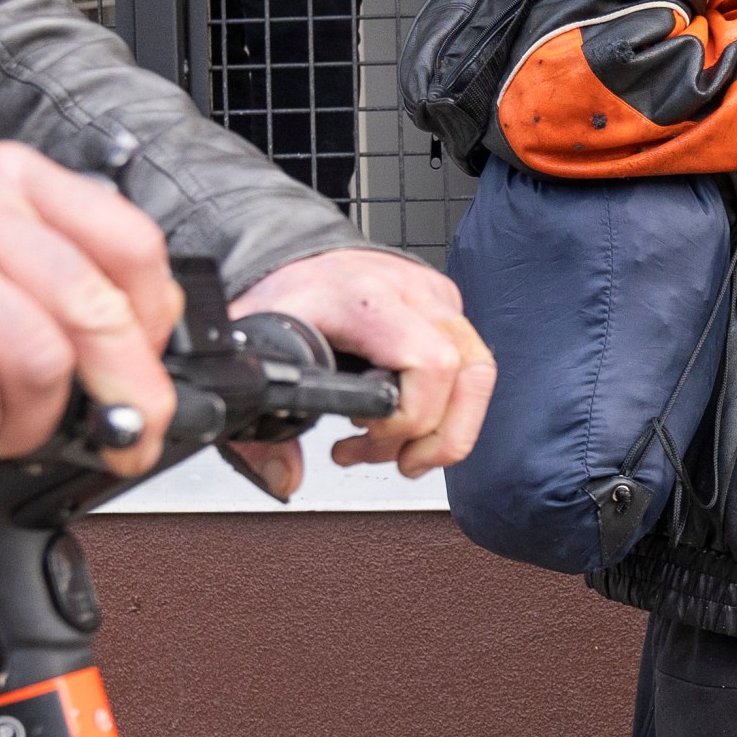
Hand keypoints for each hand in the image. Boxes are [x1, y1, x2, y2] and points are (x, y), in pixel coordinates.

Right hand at [0, 145, 181, 476]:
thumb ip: (61, 292)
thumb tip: (141, 372)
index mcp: (17, 181)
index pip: (131, 246)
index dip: (154, 328)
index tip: (144, 377)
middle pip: (95, 309)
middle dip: (122, 397)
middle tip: (121, 443)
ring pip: (36, 355)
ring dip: (26, 423)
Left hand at [218, 248, 497, 496]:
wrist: (303, 260)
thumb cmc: (287, 297)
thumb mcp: (256, 350)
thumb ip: (259, 420)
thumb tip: (285, 476)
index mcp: (364, 298)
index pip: (429, 362)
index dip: (410, 416)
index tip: (370, 432)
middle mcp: (412, 292)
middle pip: (466, 374)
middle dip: (434, 437)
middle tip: (393, 459)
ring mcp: (438, 299)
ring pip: (480, 374)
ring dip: (448, 430)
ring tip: (403, 453)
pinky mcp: (449, 310)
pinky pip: (473, 369)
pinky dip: (449, 410)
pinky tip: (408, 425)